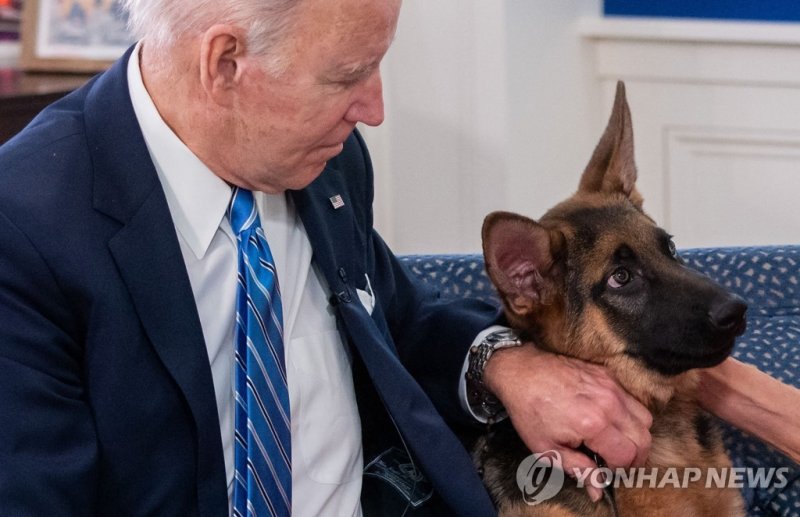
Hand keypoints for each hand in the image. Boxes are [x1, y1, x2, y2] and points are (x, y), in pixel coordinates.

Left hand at [484, 344, 652, 501]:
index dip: (619, 469)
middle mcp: (608, 404)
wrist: (521, 372)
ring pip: (644, 418)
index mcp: (593, 424)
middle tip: (616, 461)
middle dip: (634, 457)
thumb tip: (598, 490)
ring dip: (636, 435)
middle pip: (644, 438)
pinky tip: (610, 421)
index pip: (627, 456)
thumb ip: (578, 469)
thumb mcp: (547, 448)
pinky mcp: (608, 375)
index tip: (606, 470)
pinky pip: (632, 399)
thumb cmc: (530, 411)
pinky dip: (629, 414)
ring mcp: (611, 386)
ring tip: (616, 442)